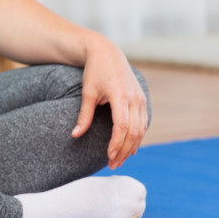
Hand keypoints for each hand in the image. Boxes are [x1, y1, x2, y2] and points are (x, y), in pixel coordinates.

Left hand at [71, 37, 148, 169]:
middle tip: (113, 165)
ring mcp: (141, 99)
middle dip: (124, 150)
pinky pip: (143, 123)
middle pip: (133, 132)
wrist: (107, 53)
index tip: (109, 156)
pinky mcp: (142, 100)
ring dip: (131, 147)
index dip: (116, 143)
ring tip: (119, 160)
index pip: (122, 126)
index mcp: (120, 95)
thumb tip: (75, 135)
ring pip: (141, 129)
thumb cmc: (95, 71)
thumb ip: (84, 115)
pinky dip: (138, 137)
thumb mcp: (87, 92)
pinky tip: (131, 149)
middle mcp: (135, 98)